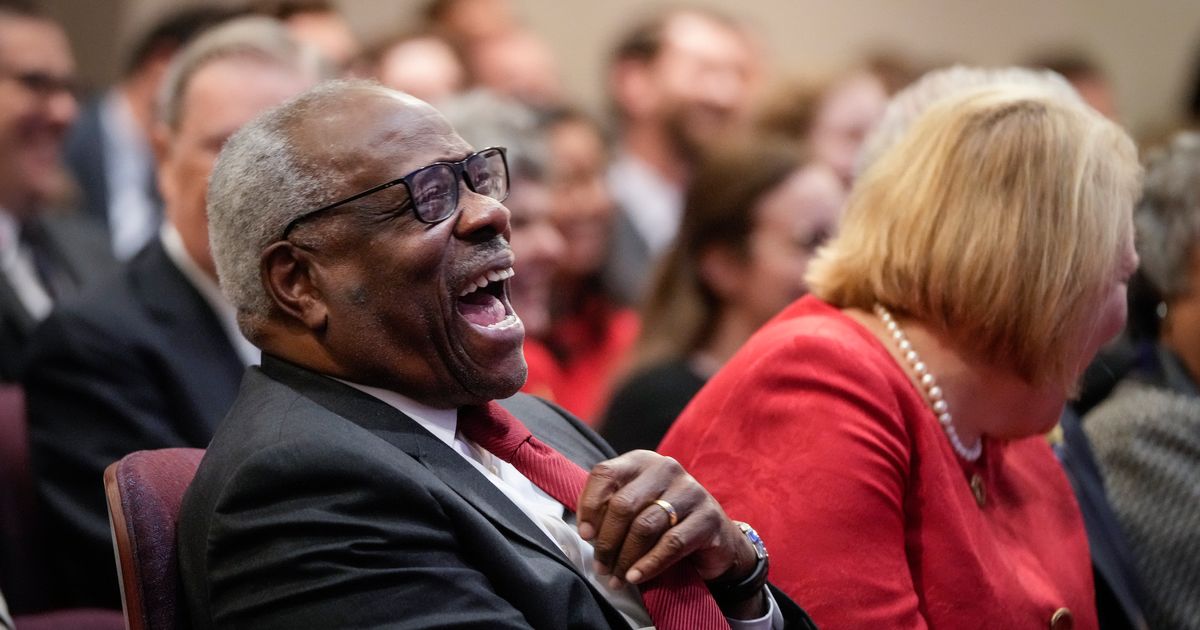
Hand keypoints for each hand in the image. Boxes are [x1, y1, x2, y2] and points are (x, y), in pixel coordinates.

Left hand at [575, 450, 759, 599]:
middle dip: (607, 541)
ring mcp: (690, 490)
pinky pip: (671, 544)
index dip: (590, 506)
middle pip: (624, 504)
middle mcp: (666, 469)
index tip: (585, 535)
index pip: (605, 474)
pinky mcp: (708, 517)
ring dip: (626, 558)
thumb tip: (586, 532)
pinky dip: (649, 565)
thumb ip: (610, 510)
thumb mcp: (635, 509)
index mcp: (642, 461)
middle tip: (601, 566)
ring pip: (645, 526)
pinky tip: (636, 577)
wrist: (716, 541)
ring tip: (616, 578)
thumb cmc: (665, 524)